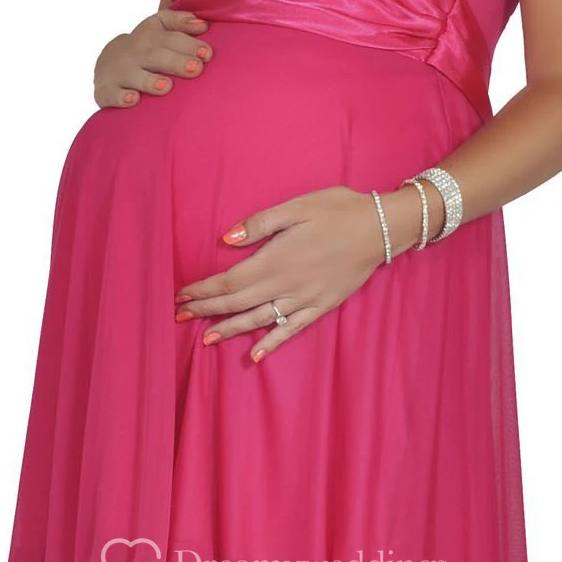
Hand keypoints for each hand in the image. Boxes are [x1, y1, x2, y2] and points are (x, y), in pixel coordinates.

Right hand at [93, 10, 213, 108]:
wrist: (107, 62)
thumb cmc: (145, 47)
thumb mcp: (158, 27)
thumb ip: (179, 22)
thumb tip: (203, 25)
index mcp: (149, 35)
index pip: (170, 38)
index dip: (188, 45)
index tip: (206, 54)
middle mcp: (134, 52)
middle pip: (156, 56)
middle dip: (176, 62)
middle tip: (195, 69)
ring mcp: (119, 71)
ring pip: (135, 76)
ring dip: (150, 81)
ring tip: (167, 86)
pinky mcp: (105, 90)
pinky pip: (111, 94)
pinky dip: (121, 97)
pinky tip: (134, 99)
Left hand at [173, 185, 390, 361]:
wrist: (382, 228)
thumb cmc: (337, 210)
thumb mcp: (297, 206)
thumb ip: (260, 224)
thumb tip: (226, 239)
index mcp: (277, 259)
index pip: (230, 281)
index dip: (204, 290)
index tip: (182, 294)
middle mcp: (287, 285)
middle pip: (238, 302)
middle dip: (207, 310)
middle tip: (180, 316)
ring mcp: (305, 300)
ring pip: (260, 319)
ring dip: (230, 330)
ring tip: (206, 339)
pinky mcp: (321, 306)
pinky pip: (291, 329)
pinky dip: (272, 343)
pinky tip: (256, 355)